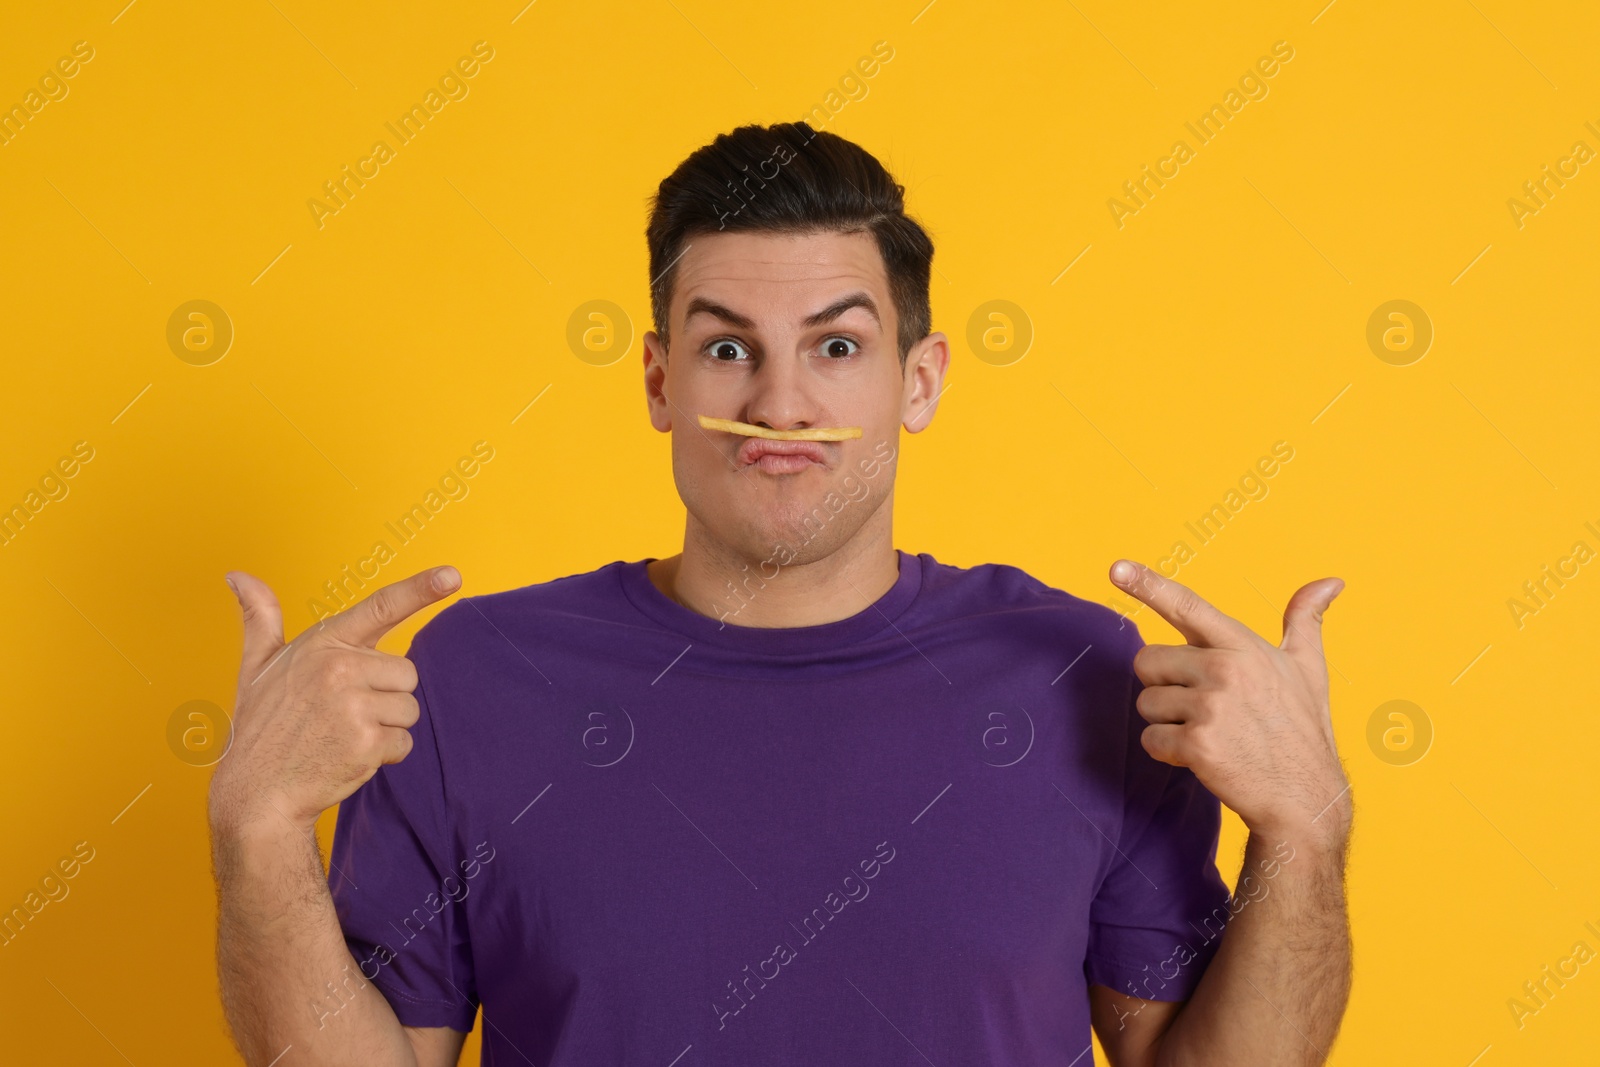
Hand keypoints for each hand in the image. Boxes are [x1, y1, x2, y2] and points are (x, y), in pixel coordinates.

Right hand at [208, 566, 460, 837]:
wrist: (256, 794)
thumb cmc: (261, 728)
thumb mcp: (256, 666)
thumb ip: (260, 617)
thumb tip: (238, 574)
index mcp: (321, 645)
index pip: (380, 607)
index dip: (421, 589)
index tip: (453, 575)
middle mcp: (339, 669)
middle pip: (406, 672)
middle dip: (386, 695)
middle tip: (344, 713)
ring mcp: (353, 707)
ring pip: (409, 708)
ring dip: (387, 727)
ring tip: (342, 735)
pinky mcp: (366, 742)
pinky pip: (405, 742)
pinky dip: (385, 754)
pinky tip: (348, 756)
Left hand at [1108, 559, 1350, 852]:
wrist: (1305, 799)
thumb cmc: (1301, 730)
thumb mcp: (1308, 668)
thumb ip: (1306, 620)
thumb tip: (1331, 581)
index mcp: (1244, 646)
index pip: (1188, 606)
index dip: (1148, 584)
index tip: (1115, 567)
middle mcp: (1226, 670)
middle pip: (1148, 661)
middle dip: (1164, 686)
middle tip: (1202, 708)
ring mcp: (1211, 707)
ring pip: (1146, 703)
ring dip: (1167, 722)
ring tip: (1210, 734)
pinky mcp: (1198, 744)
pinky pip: (1150, 739)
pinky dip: (1167, 753)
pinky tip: (1202, 758)